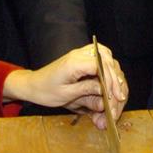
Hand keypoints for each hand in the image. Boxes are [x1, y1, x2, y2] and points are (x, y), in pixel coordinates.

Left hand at [3, 43, 127, 129]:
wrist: (33, 84)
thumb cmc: (45, 91)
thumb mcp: (65, 95)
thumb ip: (86, 91)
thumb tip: (104, 92)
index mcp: (74, 62)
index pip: (101, 66)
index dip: (111, 81)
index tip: (115, 97)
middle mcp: (80, 54)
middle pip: (108, 61)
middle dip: (116, 80)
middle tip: (119, 98)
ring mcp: (82, 54)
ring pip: (108, 57)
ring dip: (115, 74)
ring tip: (117, 93)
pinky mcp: (84, 58)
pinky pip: (102, 59)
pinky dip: (109, 70)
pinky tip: (111, 83)